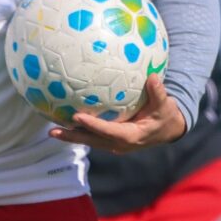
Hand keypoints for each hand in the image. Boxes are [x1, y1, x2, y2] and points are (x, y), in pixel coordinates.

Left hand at [54, 75, 186, 151]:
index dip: (93, 126)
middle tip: (52, 132)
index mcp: (132, 136)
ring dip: (71, 136)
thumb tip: (153, 77)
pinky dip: (79, 131)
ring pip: (90, 140)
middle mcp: (120, 143)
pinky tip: (64, 122)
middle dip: (72, 137)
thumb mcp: (166, 105)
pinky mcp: (111, 140)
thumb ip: (159, 93)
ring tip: (52, 130)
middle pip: (92, 140)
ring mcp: (114, 143)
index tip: (76, 116)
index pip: (109, 132)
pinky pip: (93, 136)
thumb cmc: (166, 116)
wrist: (168, 130)